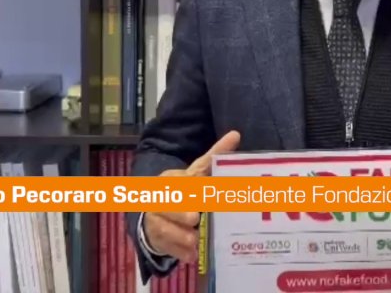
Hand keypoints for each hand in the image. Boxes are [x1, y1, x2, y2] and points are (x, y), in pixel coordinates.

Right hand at [142, 130, 240, 262]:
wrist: (156, 211)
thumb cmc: (185, 190)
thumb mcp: (198, 172)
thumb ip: (214, 156)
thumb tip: (235, 134)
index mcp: (171, 179)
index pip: (179, 181)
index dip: (189, 186)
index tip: (201, 192)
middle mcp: (160, 199)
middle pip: (168, 205)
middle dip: (180, 212)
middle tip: (195, 217)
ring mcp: (155, 220)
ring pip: (164, 228)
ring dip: (180, 235)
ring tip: (196, 241)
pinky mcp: (155, 239)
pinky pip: (166, 246)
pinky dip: (179, 252)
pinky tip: (192, 256)